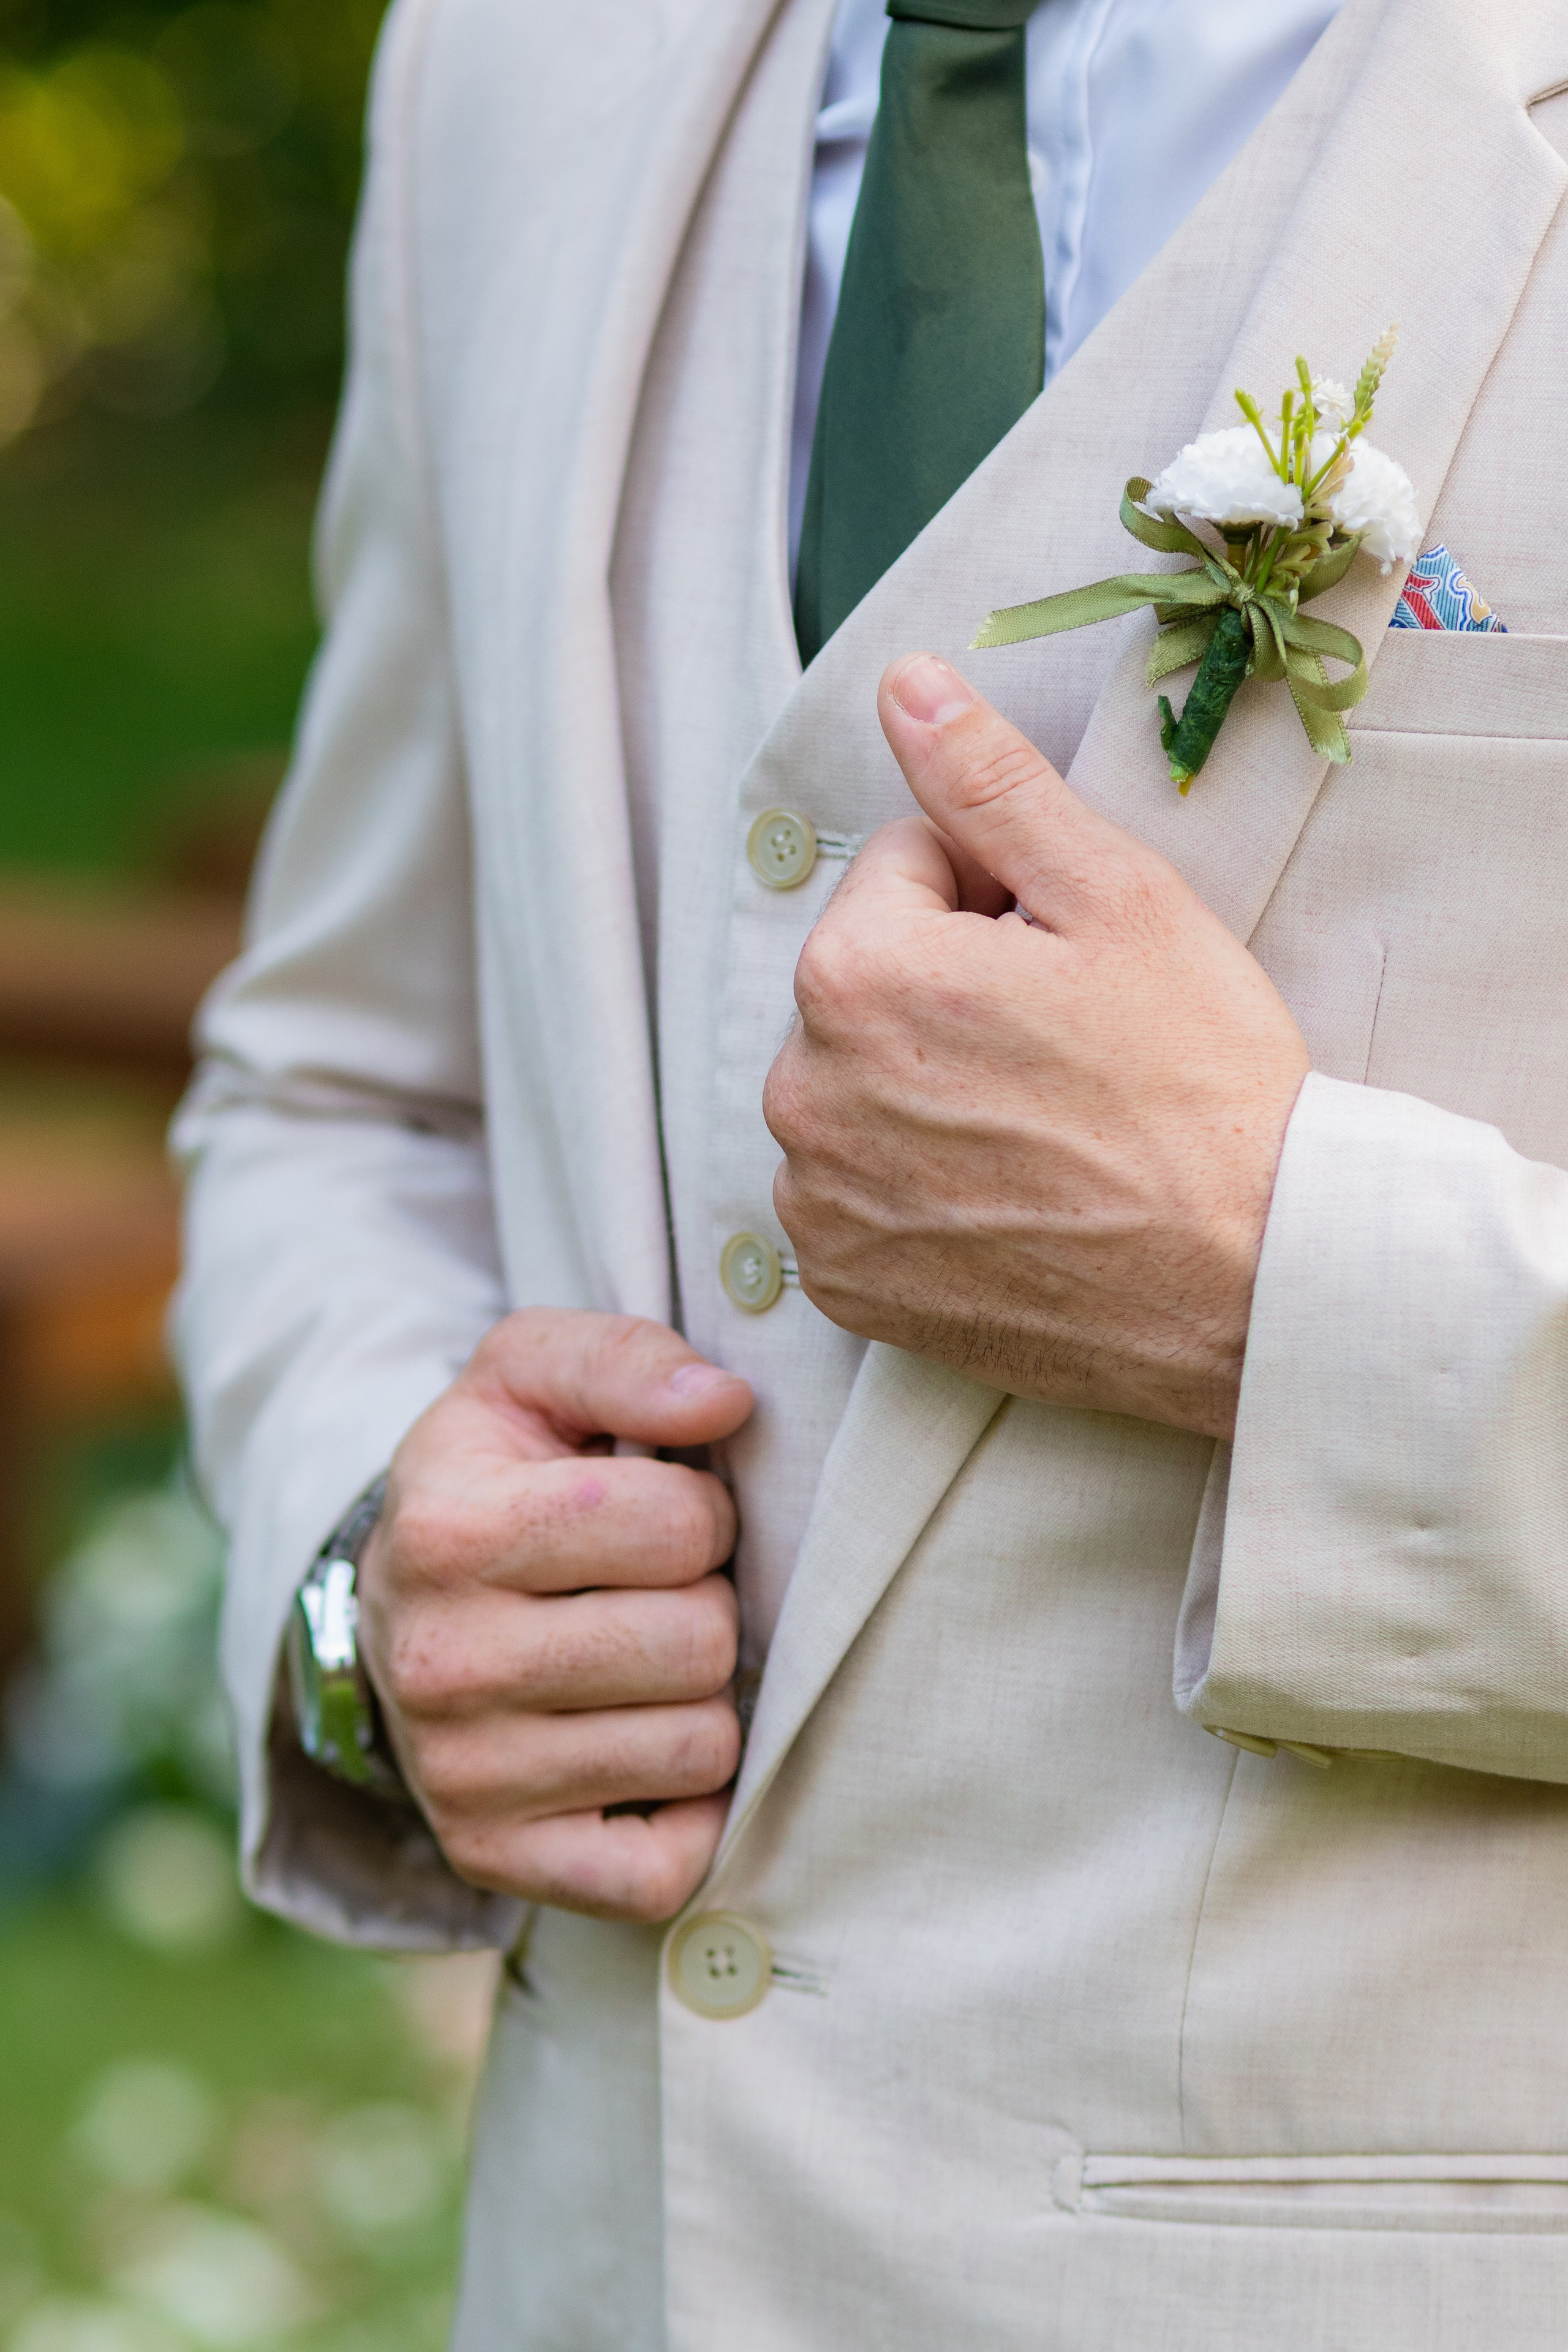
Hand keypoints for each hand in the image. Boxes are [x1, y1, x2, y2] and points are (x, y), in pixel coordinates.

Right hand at [355, 1310, 752, 1921]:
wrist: (398, 1604)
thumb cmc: (493, 1476)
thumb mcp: (530, 1377)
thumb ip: (625, 1360)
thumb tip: (724, 1402)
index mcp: (448, 1531)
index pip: (679, 1525)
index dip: (697, 1511)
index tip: (652, 1513)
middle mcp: (440, 1664)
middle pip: (698, 1641)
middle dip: (703, 1604)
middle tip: (647, 1594)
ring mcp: (463, 1779)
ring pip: (699, 1747)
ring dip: (697, 1699)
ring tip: (636, 1663)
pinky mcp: (495, 1862)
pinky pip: (663, 1870)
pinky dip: (681, 1813)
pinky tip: (637, 1751)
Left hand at [763, 654, 1310, 1439]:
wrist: (1250, 1279)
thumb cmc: (1198, 1085)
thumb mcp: (1115, 897)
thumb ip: (989, 783)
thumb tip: (906, 688)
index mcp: (855, 970)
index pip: (903, 868)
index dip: (997, 897)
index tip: (1068, 962)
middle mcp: (804, 1089)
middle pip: (870, 980)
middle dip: (951, 989)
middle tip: (1066, 1049)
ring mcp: (819, 1199)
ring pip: (860, 1085)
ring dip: (928, 1086)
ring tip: (1044, 1127)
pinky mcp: (845, 1281)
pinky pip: (857, 1193)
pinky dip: (916, 1187)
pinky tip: (1007, 1197)